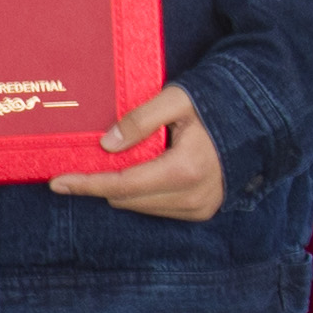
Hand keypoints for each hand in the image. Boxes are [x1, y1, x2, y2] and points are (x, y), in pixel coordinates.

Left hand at [50, 82, 225, 221]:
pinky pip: (156, 208)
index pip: (123, 185)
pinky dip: (142, 192)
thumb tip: (107, 144)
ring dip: (124, 187)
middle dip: (103, 181)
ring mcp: (199, 208)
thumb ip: (141, 119)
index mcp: (186, 170)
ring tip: (129, 158)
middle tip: (90, 159)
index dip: (87, 184)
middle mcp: (193, 196)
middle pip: (126, 199)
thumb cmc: (214, 105)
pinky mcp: (202, 212)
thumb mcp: (176, 100)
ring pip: (138, 206)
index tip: (57, 183)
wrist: (255, 120)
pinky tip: (146, 169)